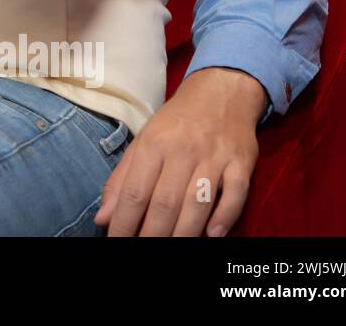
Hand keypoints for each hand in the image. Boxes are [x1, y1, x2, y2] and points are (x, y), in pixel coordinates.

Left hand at [93, 67, 264, 235]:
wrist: (221, 92)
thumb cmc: (176, 122)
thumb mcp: (143, 142)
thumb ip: (121, 180)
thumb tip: (103, 218)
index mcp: (153, 145)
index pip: (134, 192)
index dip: (123, 223)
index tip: (115, 242)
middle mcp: (183, 151)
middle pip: (165, 202)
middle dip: (152, 235)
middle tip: (142, 253)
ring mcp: (214, 158)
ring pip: (198, 203)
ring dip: (184, 233)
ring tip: (171, 250)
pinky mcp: (241, 163)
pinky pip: (235, 194)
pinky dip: (225, 217)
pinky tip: (212, 235)